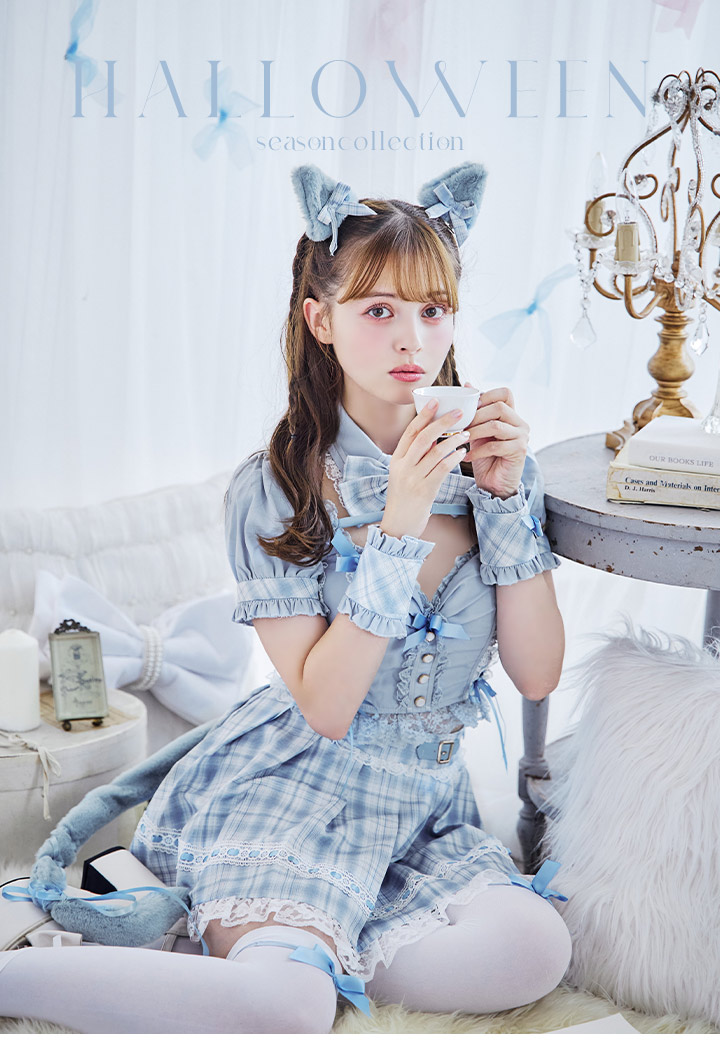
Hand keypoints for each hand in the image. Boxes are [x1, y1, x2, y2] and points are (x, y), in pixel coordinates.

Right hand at [380, 401, 469, 538]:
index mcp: (396, 459)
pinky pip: (442, 468)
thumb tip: (434, 438)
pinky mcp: (425, 490)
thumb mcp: (403, 474)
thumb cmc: (405, 499)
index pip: (410, 432)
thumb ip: (415, 457)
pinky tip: (463, 452)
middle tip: (459, 413)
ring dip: (454, 440)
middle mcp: (403, 467)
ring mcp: (413, 478)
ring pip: (436, 451)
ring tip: (467, 433)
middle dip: (442, 422)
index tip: (435, 401)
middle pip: (423, 437)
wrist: (399, 526)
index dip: (423, 415)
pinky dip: (454, 458)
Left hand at [461, 383, 528, 498]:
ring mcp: (522, 436)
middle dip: (476, 415)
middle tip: (461, 425)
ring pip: (496, 425)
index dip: (486, 396)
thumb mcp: (477, 430)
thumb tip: (467, 384)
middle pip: (499, 407)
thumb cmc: (485, 456)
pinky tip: (466, 455)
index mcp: (512, 415)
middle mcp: (520, 423)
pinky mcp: (519, 451)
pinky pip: (495, 445)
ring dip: (474, 431)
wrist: (494, 484)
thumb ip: (475, 411)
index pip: (505, 393)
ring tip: (461, 439)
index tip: (469, 408)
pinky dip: (477, 450)